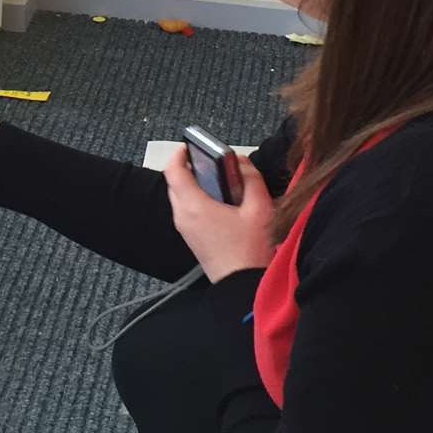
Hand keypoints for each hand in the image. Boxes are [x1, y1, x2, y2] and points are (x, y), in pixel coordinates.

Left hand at [162, 147, 276, 282]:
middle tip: (211, 161)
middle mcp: (183, 216)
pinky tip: (220, 202)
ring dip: (193, 184)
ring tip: (219, 180)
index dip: (179, 154)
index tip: (191, 145)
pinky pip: (187, 211)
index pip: (173, 171)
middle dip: (189, 168)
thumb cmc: (251, 249)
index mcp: (194, 206)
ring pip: (180, 198)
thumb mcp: (259, 208)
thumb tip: (241, 161)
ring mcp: (185, 230)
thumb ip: (250, 178)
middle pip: (175, 183)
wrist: (244, 286)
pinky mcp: (192, 239)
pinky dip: (197, 199)